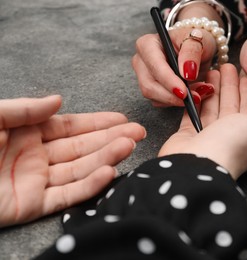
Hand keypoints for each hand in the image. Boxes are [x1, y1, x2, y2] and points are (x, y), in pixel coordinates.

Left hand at [0, 95, 145, 226]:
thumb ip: (24, 109)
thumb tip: (59, 101)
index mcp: (26, 134)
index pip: (71, 127)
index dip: (98, 122)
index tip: (123, 118)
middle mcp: (36, 157)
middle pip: (82, 147)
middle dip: (111, 139)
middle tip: (138, 132)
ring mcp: (35, 182)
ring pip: (79, 169)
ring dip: (107, 158)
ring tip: (130, 146)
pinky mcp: (30, 206)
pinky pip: (66, 196)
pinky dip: (89, 186)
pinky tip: (109, 172)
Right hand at [132, 27, 215, 106]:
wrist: (196, 50)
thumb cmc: (194, 41)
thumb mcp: (198, 40)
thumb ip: (192, 53)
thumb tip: (187, 72)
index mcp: (147, 44)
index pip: (154, 65)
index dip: (168, 81)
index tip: (184, 92)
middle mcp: (141, 61)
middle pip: (150, 86)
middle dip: (173, 96)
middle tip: (196, 98)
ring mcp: (144, 77)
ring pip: (155, 97)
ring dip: (178, 100)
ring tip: (199, 93)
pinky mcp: (151, 90)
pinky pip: (162, 102)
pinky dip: (178, 102)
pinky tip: (192, 95)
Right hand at [158, 64, 246, 179]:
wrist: (200, 163)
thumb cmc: (233, 145)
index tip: (246, 72)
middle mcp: (232, 135)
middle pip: (232, 104)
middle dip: (231, 84)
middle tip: (226, 65)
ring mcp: (210, 135)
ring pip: (213, 106)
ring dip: (214, 88)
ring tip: (212, 70)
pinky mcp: (190, 135)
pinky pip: (194, 113)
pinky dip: (196, 99)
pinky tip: (198, 86)